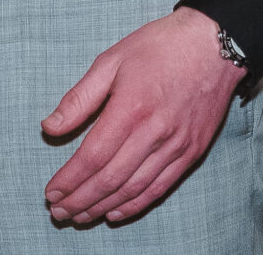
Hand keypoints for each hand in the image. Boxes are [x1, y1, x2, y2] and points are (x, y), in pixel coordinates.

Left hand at [41, 9, 245, 226]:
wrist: (213, 45)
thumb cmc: (159, 47)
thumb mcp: (110, 61)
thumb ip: (79, 98)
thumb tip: (49, 127)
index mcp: (130, 108)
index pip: (93, 157)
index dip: (70, 180)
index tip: (50, 192)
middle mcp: (154, 133)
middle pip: (111, 179)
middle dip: (81, 200)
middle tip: (58, 213)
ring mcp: (176, 146)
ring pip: (134, 189)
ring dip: (103, 207)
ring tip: (79, 217)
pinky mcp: (192, 152)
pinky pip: (160, 188)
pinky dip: (136, 205)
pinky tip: (115, 212)